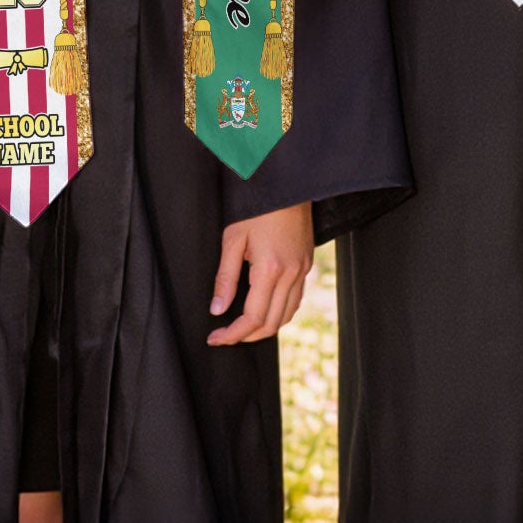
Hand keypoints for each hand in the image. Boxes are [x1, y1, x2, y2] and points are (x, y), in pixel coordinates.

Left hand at [207, 201, 313, 345]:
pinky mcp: (307, 263)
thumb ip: (225, 278)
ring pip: (287, 314)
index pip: (252, 318)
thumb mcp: (233, 239)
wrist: (287, 184)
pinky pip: (296, 299)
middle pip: (271, 323)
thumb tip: (217, 309)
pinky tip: (265, 308)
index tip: (215, 337)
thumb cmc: (258, 207)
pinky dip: (280, 312)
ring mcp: (302, 269)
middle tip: (225, 335)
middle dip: (247, 336)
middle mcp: (291, 273)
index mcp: (270, 269)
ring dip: (265, 327)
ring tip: (243, 327)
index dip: (232, 334)